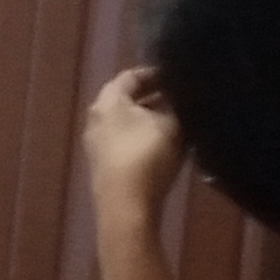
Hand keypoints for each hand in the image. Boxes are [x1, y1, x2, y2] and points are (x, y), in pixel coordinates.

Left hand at [84, 66, 187, 223]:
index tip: (176, 77)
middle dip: (152, 96)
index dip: (155, 74)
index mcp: (108, 101)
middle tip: (178, 97)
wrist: (126, 206)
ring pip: (125, 122)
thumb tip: (184, 96)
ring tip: (175, 120)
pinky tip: (162, 145)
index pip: (130, 76)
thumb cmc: (148, 156)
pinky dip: (141, 136)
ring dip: (148, 118)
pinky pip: (124, 141)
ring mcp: (96, 144)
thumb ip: (179, 105)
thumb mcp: (173, 124)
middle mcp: (95, 119)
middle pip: (125, 99)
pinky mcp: (102, 165)